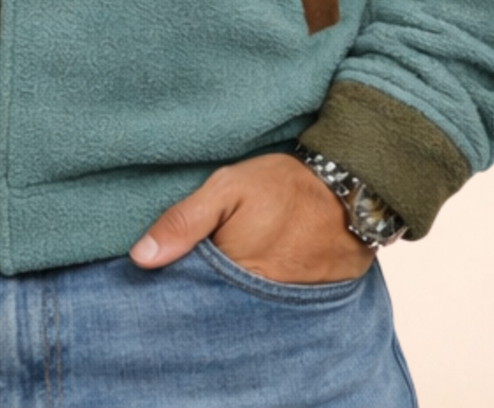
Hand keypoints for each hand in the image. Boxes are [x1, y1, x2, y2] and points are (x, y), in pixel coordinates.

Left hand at [129, 151, 373, 283]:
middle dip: (201, 289)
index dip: (175, 281)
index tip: (162, 270)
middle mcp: (255, 300)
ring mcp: (280, 305)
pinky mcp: (301, 304)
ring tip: (229, 263)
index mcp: (231, 272)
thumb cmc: (284, 185)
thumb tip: (141, 258)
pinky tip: (253, 273)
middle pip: (213, 304)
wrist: (353, 191)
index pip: (188, 292)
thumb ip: (184, 222)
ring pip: (239, 307)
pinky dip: (257, 295)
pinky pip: (269, 308)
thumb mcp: (226, 189)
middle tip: (201, 260)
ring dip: (229, 292)